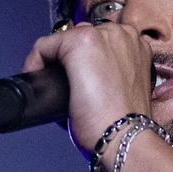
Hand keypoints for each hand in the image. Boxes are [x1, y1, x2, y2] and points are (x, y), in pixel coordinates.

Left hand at [23, 21, 153, 157]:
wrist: (126, 137)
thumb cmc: (126, 124)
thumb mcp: (124, 91)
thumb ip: (110, 77)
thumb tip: (83, 81)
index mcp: (137, 45)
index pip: (99, 42)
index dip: (81, 63)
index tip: (73, 82)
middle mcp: (122, 34)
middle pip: (80, 38)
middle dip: (67, 61)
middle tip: (60, 88)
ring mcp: (101, 35)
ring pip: (62, 41)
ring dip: (53, 62)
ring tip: (50, 88)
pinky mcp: (80, 42)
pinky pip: (45, 45)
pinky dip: (35, 63)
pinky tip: (40, 84)